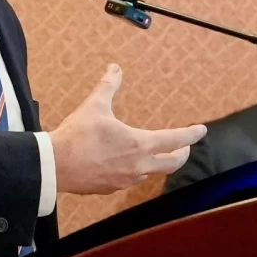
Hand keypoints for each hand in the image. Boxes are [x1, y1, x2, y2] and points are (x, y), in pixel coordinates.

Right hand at [48, 64, 206, 194]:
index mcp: (139, 144)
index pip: (175, 140)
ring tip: (155, 155)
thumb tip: (115, 68)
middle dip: (181, 154)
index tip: (201, 130)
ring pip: (151, 173)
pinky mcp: (111, 188)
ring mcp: (125, 180)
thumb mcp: (95, 105)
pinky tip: (128, 166)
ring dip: (158, 163)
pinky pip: (131, 180)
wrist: (54, 165)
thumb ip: (109, 86)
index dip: (191, 134)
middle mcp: (138, 166)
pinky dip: (137, 171)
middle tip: (184, 147)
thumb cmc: (76, 135)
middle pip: (171, 163)